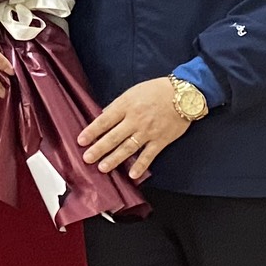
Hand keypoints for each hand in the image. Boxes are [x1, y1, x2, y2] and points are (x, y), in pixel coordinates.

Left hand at [79, 77, 193, 180]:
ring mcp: (148, 131)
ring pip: (128, 148)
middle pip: (113, 137)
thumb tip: (103, 116)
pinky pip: (149, 155)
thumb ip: (118, 105)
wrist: (184, 94)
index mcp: (126, 106)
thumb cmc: (157, 90)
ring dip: (114, 159)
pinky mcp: (161, 140)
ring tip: (102, 168)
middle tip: (87, 159)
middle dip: (98, 149)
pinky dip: (140, 165)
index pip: (104, 120)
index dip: (91, 131)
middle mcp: (135, 120)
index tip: (81, 141)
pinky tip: (132, 175)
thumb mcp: (132, 92)